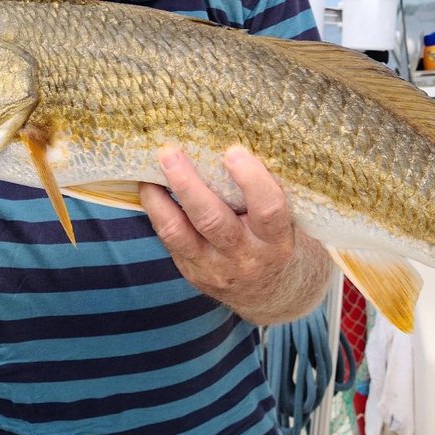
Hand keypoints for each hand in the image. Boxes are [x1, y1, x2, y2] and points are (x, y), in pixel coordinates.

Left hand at [139, 145, 330, 324]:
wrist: (272, 293)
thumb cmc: (278, 240)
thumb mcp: (286, 223)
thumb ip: (266, 193)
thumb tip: (233, 140)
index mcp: (277, 240)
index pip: (268, 210)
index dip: (251, 180)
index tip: (233, 151)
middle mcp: (246, 257)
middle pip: (212, 221)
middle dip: (188, 185)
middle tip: (170, 153)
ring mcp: (214, 268)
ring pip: (179, 233)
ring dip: (159, 199)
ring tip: (148, 171)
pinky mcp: (192, 272)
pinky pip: (168, 240)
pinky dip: (157, 210)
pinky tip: (150, 188)